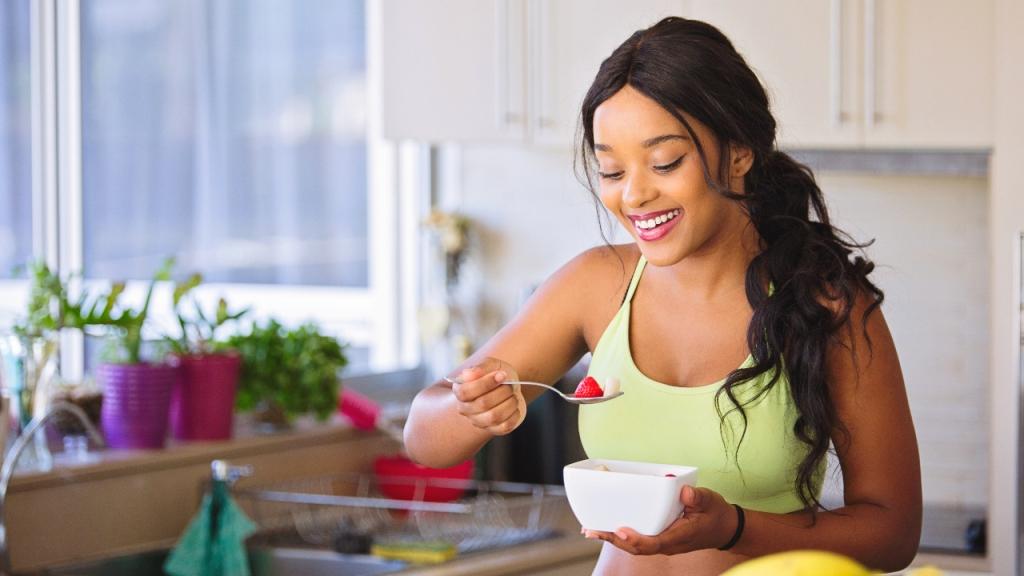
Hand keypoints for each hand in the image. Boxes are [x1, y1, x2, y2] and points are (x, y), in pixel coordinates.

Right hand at [449, 358, 526, 435]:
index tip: (501, 375)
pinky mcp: (493, 429)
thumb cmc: (496, 374)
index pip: (465, 392)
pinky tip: (515, 407)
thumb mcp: (490, 365)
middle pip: (483, 404)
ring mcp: (478, 421)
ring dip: (509, 403)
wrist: (508, 386)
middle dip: (502, 392)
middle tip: (510, 385)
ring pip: (494, 417)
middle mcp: (466, 409)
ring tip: (514, 395)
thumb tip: (470, 374)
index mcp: (460, 390)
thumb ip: (480, 368)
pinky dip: (514, 415)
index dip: (485, 384)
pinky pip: (504, 427)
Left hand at [582, 485, 737, 554]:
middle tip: (591, 530)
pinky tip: (608, 527)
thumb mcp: (710, 502)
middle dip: (613, 539)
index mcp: (679, 536)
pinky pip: (638, 539)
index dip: (635, 539)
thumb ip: (697, 498)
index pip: (653, 543)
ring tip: (591, 530)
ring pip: (634, 546)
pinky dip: (622, 535)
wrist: (725, 528)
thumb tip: (685, 493)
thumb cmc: (716, 515)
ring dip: (613, 538)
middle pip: (636, 547)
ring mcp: (663, 542)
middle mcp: (668, 543)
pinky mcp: (660, 538)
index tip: (620, 531)